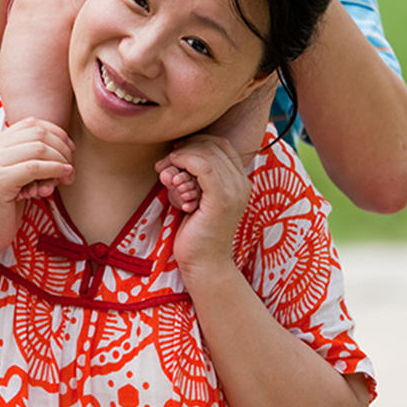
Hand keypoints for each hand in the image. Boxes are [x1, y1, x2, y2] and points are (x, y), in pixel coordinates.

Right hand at [0, 118, 74, 259]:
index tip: (69, 149)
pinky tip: (61, 178)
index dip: (56, 132)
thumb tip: (65, 148)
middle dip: (61, 147)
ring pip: (38, 148)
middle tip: (71, 164)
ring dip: (60, 160)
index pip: (31, 123)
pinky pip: (34, 167)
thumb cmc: (2, 208)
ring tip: (68, 175)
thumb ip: (30, 159)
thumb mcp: (16, 177)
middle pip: (38, 133)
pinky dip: (53, 170)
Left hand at [155, 134, 250, 271]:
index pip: (220, 144)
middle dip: (185, 147)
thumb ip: (196, 176)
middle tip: (166, 161)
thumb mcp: (198, 197)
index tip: (176, 152)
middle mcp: (241, 182)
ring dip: (181, 156)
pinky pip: (204, 167)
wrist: (205, 264)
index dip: (196, 141)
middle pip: (213, 145)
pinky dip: (185, 162)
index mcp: (239, 180)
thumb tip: (178, 151)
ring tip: (166, 168)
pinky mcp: (222, 199)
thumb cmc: (197, 232)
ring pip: (207, 153)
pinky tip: (172, 171)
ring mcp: (234, 190)